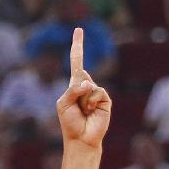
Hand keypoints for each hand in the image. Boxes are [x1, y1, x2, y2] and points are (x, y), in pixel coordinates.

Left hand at [56, 28, 110, 148]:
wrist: (81, 138)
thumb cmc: (70, 122)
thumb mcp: (64, 104)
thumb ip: (73, 90)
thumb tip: (88, 83)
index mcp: (74, 86)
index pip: (76, 62)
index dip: (77, 47)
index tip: (78, 30)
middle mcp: (86, 86)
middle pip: (81, 69)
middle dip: (78, 59)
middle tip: (74, 86)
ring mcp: (96, 92)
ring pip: (88, 85)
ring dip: (82, 100)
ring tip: (83, 112)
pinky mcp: (105, 99)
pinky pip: (97, 92)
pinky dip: (91, 102)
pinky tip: (91, 112)